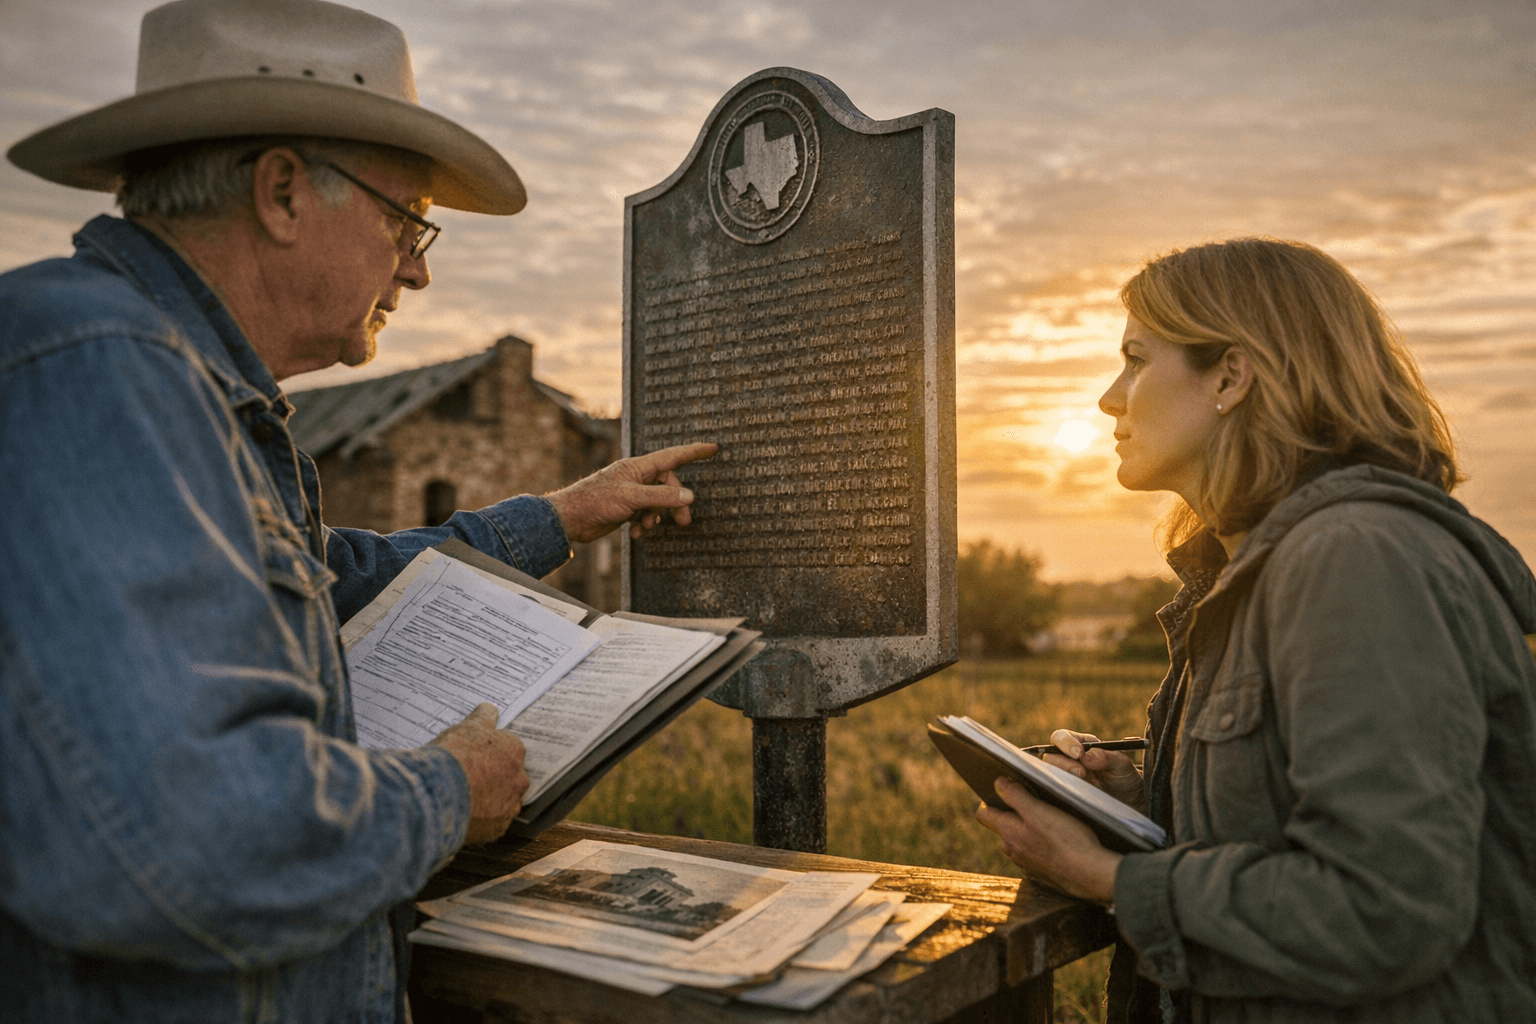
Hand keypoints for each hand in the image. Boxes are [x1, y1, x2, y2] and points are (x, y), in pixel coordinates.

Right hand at [430, 703, 529, 845]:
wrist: (441, 793)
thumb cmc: (455, 756)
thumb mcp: (467, 728)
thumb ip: (482, 718)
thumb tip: (489, 709)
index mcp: (515, 751)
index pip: (509, 750)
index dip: (491, 753)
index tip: (477, 756)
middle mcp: (519, 779)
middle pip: (510, 777)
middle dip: (494, 778)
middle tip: (471, 778)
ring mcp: (509, 806)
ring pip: (503, 802)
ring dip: (489, 801)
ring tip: (465, 799)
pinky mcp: (497, 830)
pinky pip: (492, 825)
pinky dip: (481, 821)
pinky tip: (464, 815)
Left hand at [545, 442, 718, 543]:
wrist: (570, 519)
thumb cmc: (595, 501)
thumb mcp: (632, 499)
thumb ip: (661, 497)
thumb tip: (688, 496)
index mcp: (638, 467)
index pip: (673, 456)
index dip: (694, 452)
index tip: (714, 448)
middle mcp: (636, 477)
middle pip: (668, 485)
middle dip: (676, 503)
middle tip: (684, 521)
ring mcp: (630, 492)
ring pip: (657, 502)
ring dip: (657, 516)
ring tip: (647, 528)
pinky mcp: (624, 508)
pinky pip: (644, 513)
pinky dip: (644, 524)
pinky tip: (635, 533)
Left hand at [976, 777, 1121, 903]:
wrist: (1091, 875)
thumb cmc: (1066, 840)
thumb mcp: (1039, 811)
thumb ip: (1015, 796)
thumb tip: (998, 783)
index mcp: (1008, 832)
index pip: (984, 815)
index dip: (989, 801)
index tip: (1002, 792)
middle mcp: (1013, 850)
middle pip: (1003, 828)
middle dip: (1012, 815)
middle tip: (1031, 803)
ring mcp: (1027, 864)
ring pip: (1019, 843)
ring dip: (1027, 833)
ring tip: (1048, 822)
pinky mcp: (1043, 874)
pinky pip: (1035, 857)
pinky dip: (1041, 848)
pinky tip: (1058, 843)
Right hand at [1040, 729, 1146, 812]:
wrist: (1130, 802)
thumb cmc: (1125, 778)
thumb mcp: (1122, 764)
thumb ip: (1106, 756)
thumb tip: (1086, 756)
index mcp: (1081, 745)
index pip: (1062, 737)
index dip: (1066, 743)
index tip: (1078, 754)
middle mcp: (1069, 759)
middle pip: (1050, 754)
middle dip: (1062, 762)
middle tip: (1081, 773)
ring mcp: (1066, 776)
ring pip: (1050, 772)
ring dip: (1064, 775)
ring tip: (1084, 782)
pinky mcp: (1066, 792)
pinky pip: (1056, 789)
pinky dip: (1063, 789)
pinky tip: (1078, 793)